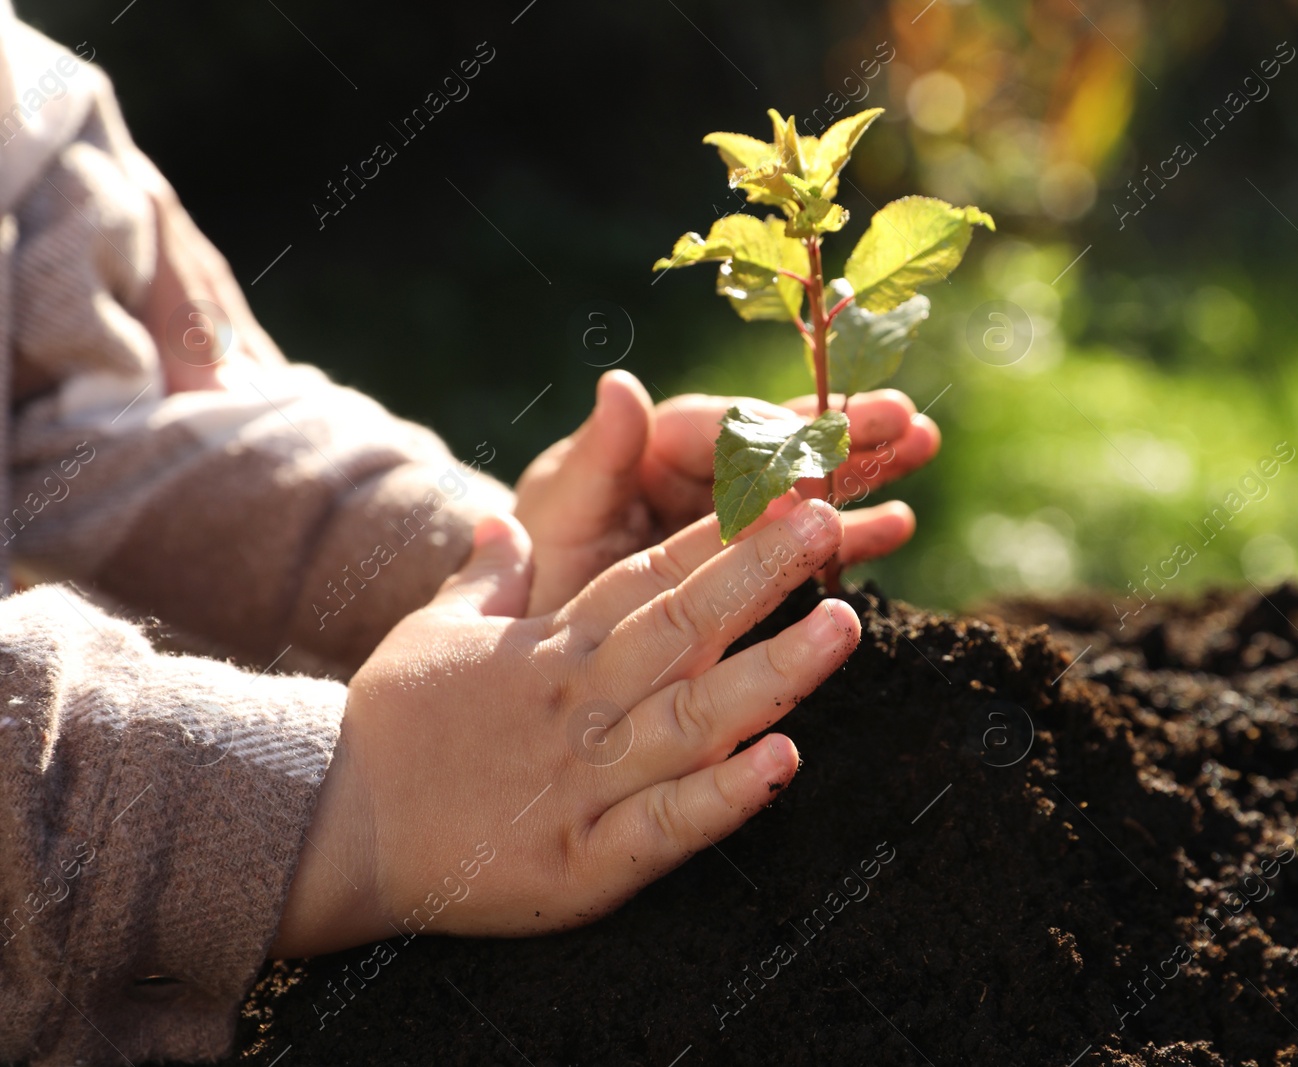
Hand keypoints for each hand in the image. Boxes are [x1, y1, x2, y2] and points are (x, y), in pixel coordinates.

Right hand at [271, 497, 857, 955]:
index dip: (719, 533)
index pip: (649, 575)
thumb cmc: (391, 727)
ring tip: (843, 627)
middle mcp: (579, 702)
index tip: (780, 490)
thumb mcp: (433, 633)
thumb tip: (497, 521)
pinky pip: (665, 825)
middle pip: (681, 627)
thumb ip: (485, 580)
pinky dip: (723, 797)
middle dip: (759, 575)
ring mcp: (584, 780)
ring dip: (770, 673)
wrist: (329, 829)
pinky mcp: (583, 861)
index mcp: (552, 647)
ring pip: (692, 716)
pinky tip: (783, 765)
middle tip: (828, 525)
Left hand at [514, 370, 938, 614]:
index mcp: (646, 445)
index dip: (769, 441)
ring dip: (862, 463)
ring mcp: (724, 513)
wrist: (534, 659)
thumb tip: (619, 382)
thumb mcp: (558, 524)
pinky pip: (804, 540)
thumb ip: (594, 463)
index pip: (720, 429)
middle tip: (899, 415)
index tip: (814, 461)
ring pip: (802, 479)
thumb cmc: (533, 580)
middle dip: (837, 427)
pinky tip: (898, 522)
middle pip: (775, 437)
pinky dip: (850, 531)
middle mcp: (693, 467)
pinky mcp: (745, 560)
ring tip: (922, 447)